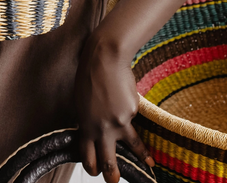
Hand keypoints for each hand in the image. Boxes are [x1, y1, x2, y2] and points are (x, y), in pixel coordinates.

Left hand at [74, 37, 154, 182]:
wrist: (104, 59)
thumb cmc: (87, 76)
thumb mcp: (81, 101)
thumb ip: (88, 118)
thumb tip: (96, 129)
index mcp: (85, 125)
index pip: (87, 154)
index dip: (91, 165)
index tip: (94, 170)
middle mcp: (103, 128)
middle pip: (109, 160)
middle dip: (112, 175)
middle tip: (114, 182)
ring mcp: (120, 121)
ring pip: (132, 144)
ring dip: (140, 156)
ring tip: (148, 163)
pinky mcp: (133, 111)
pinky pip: (132, 114)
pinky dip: (130, 108)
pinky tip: (125, 94)